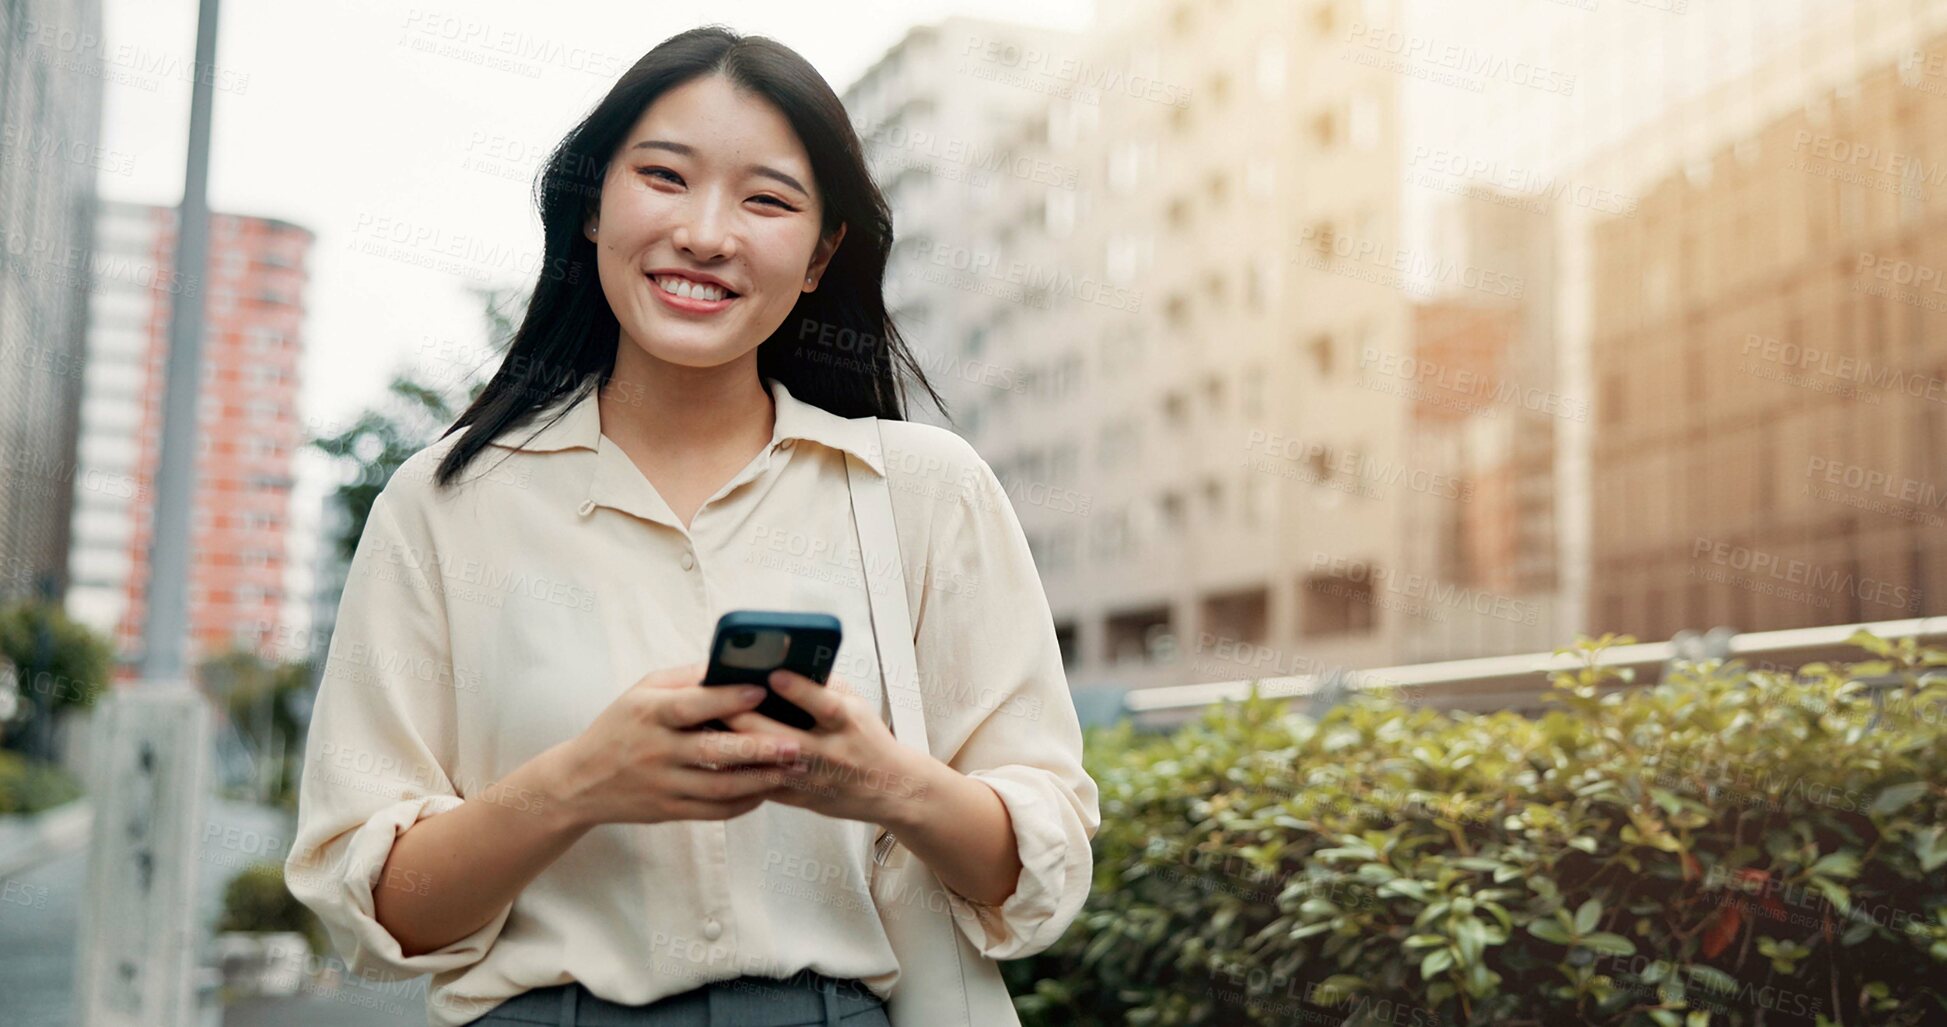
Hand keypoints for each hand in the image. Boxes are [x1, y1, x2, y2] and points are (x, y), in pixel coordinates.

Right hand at [538, 663, 805, 827]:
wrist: (580, 782)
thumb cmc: (621, 726)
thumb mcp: (641, 692)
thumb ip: (685, 678)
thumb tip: (732, 663)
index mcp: (648, 713)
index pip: (691, 705)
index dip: (727, 699)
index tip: (762, 691)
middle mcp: (655, 750)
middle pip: (714, 750)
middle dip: (759, 747)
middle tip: (796, 743)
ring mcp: (663, 784)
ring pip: (720, 786)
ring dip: (762, 780)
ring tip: (794, 768)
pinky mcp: (668, 810)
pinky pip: (714, 810)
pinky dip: (744, 802)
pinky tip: (767, 790)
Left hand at [720, 670, 936, 824]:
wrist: (889, 789)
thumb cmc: (867, 737)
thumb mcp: (856, 704)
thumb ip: (823, 684)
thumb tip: (782, 661)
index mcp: (847, 723)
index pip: (824, 704)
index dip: (800, 690)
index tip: (774, 675)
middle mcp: (830, 752)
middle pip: (781, 737)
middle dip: (745, 719)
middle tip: (714, 699)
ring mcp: (812, 779)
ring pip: (764, 765)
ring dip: (732, 747)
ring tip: (703, 727)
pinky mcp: (798, 797)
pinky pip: (760, 785)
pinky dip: (736, 770)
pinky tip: (713, 756)